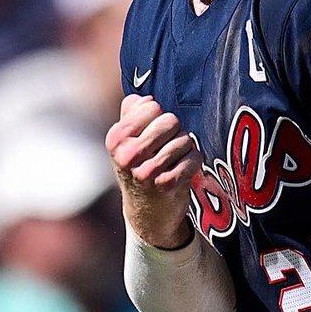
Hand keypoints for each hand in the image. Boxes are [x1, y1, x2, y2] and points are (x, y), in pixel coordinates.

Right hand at [106, 94, 201, 249]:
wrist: (147, 212)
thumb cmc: (139, 167)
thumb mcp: (126, 142)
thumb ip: (131, 113)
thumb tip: (144, 99)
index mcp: (116, 139)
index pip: (151, 106)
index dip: (158, 116)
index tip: (153, 132)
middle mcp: (127, 155)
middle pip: (170, 120)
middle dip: (174, 131)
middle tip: (168, 146)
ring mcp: (147, 171)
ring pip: (184, 139)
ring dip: (185, 148)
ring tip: (175, 160)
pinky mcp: (167, 184)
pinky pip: (194, 157)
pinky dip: (194, 161)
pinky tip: (184, 170)